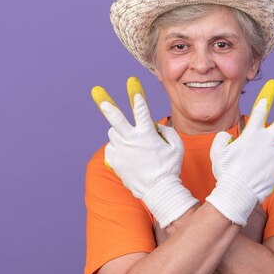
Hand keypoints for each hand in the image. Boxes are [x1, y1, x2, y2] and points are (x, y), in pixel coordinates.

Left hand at [92, 77, 197, 226]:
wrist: (158, 191)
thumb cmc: (170, 168)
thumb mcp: (177, 147)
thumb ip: (167, 132)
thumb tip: (154, 127)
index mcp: (147, 135)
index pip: (141, 111)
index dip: (137, 96)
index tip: (132, 82)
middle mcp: (131, 141)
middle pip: (116, 119)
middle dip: (107, 105)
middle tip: (96, 92)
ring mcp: (121, 151)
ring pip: (114, 132)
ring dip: (121, 132)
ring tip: (132, 143)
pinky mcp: (114, 161)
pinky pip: (112, 148)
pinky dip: (119, 148)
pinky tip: (128, 156)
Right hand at [205, 79, 273, 225]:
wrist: (237, 194)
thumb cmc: (225, 173)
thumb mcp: (217, 152)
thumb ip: (222, 139)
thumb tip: (229, 137)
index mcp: (252, 133)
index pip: (260, 110)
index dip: (267, 97)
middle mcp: (268, 140)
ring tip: (265, 158)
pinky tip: (271, 169)